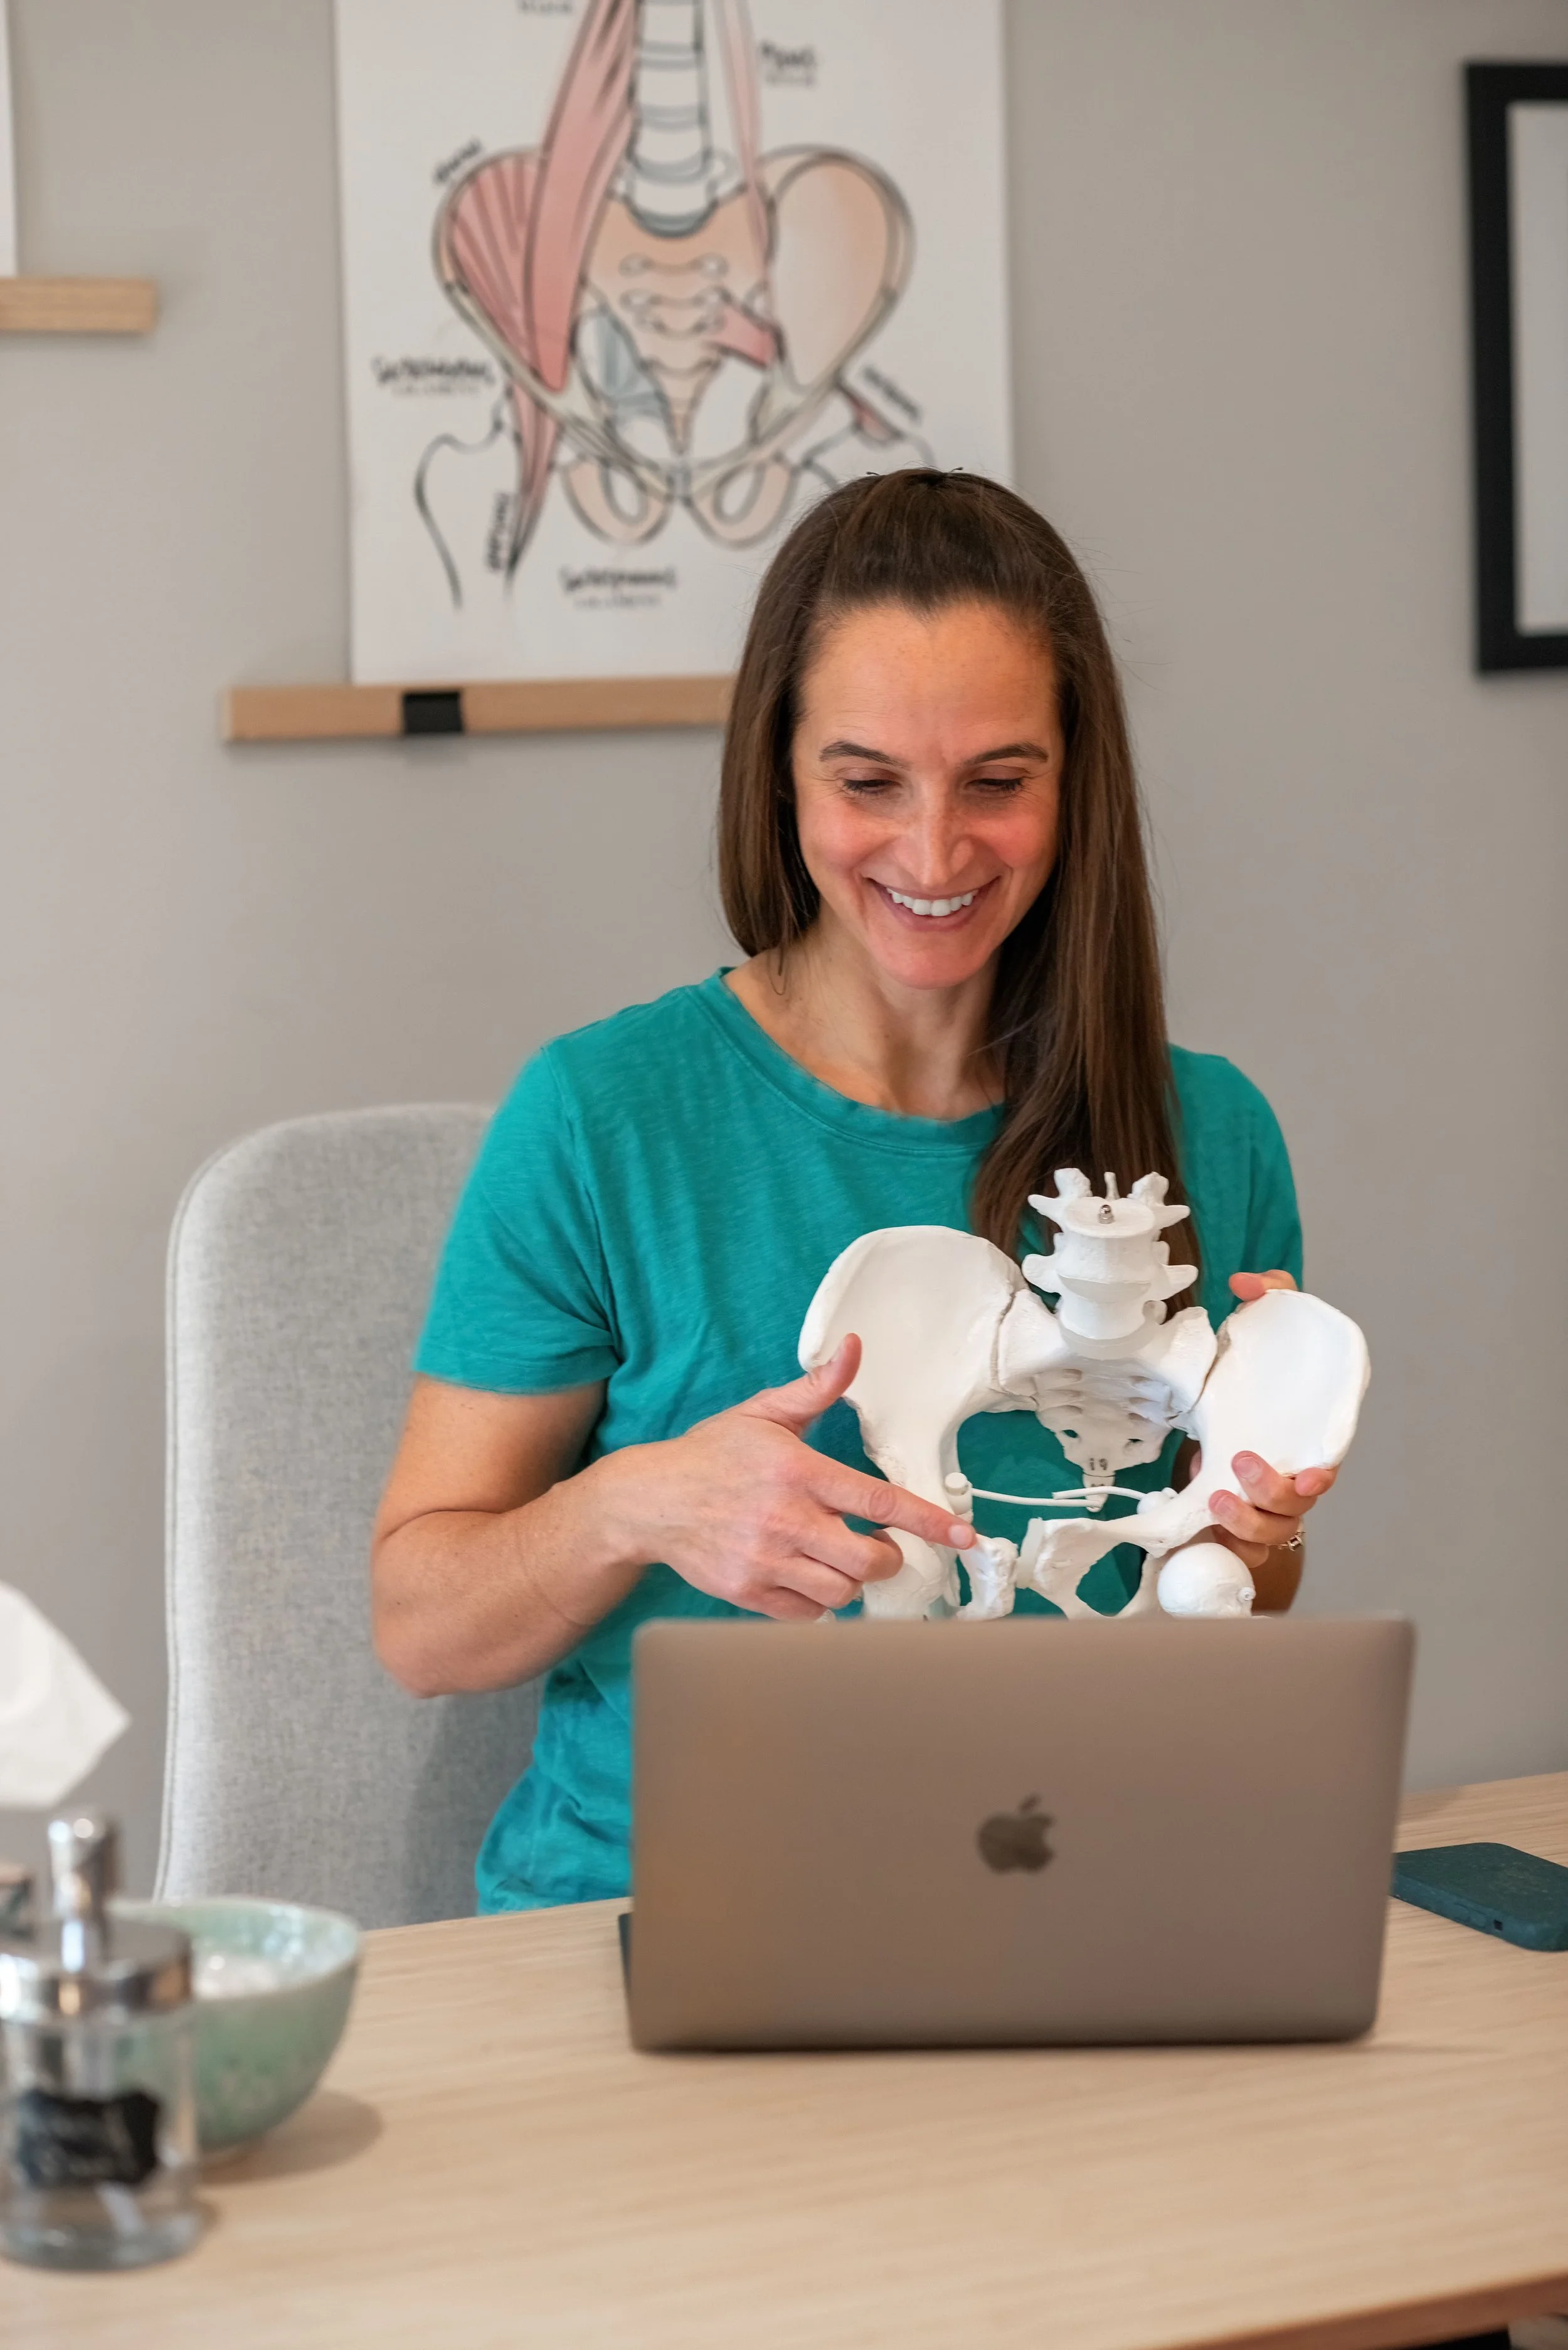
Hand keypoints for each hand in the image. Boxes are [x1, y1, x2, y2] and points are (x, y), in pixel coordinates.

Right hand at [599, 1336, 973, 1622]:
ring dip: (852, 1580)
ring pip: (841, 1592)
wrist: (649, 1501)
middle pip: (867, 1560)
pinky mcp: (747, 1592)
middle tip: (879, 1545)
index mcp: (797, 1471)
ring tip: (839, 1559)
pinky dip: (819, 1602)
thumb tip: (853, 1348)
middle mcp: (785, 1519)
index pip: (878, 1501)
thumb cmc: (712, 1454)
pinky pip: (806, 1614)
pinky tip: (808, 1576)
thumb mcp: (764, 1413)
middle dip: (888, 1557)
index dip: (928, 1521)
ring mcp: (764, 1560)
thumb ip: (817, 1388)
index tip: (964, 1535)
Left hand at [1197, 1269, 1336, 1575]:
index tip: (1310, 1476)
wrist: (1218, 1426)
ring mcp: (1263, 1510)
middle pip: (1298, 1506)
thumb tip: (1245, 1282)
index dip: (1320, 1475)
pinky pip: (1240, 1554)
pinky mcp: (1235, 1530)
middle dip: (1272, 1493)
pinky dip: (1228, 1547)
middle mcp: (1288, 1481)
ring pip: (1270, 1535)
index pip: (1325, 1465)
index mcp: (1301, 1441)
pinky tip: (1203, 1531)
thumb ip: (1265, 1297)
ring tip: (1216, 1497)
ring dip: (1247, 1523)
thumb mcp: (1255, 1336)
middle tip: (1242, 1464)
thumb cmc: (1250, 1383)